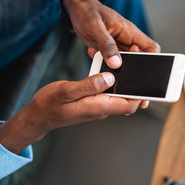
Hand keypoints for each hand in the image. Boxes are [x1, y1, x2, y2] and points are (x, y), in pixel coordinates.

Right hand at [0, 73, 146, 153]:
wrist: (38, 116)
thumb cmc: (49, 104)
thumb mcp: (67, 91)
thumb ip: (89, 85)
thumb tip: (110, 79)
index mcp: (97, 107)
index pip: (128, 105)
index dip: (140, 95)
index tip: (146, 81)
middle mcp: (100, 110)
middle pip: (126, 102)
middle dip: (136, 88)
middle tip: (138, 69)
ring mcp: (97, 108)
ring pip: (118, 98)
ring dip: (124, 86)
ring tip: (127, 68)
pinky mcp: (92, 104)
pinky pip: (108, 96)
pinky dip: (112, 86)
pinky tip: (109, 74)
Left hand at [60, 0, 160, 67]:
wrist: (77, 10)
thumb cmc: (87, 11)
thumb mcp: (96, 27)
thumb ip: (106, 45)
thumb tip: (116, 63)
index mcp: (130, 32)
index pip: (151, 48)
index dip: (152, 59)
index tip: (143, 67)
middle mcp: (126, 40)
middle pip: (139, 59)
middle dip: (131, 68)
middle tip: (119, 69)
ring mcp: (117, 47)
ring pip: (124, 63)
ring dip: (113, 65)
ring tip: (101, 57)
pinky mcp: (108, 51)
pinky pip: (110, 61)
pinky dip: (101, 62)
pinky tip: (94, 53)